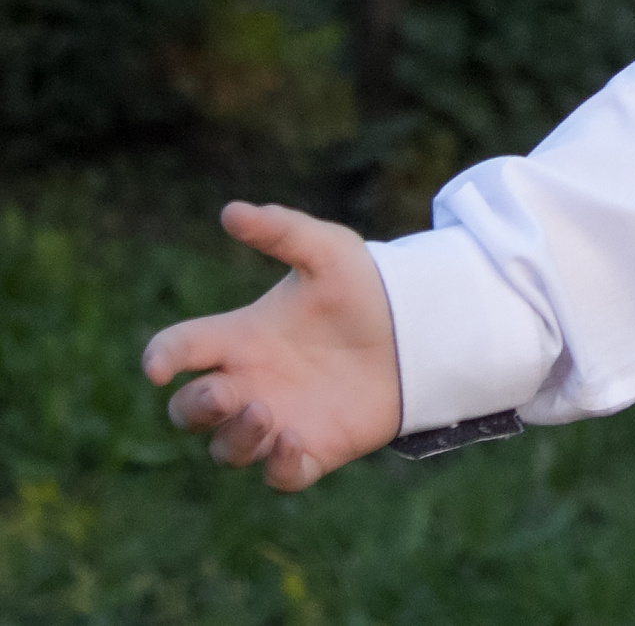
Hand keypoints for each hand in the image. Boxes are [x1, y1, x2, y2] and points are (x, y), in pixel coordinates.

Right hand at [140, 202, 401, 490]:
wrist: (421, 329)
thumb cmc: (365, 288)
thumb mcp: (329, 251)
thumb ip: (282, 230)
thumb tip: (230, 211)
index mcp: (240, 337)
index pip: (180, 348)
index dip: (161, 356)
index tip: (159, 364)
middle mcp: (249, 383)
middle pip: (190, 410)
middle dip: (195, 407)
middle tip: (225, 391)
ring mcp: (277, 420)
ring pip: (226, 449)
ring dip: (235, 438)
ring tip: (268, 413)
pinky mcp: (313, 449)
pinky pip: (281, 476)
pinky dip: (280, 466)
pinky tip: (296, 442)